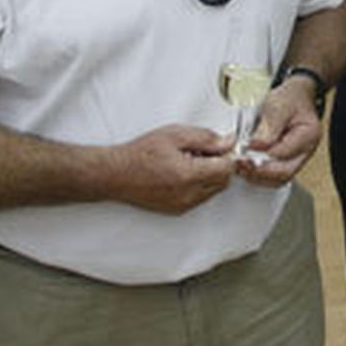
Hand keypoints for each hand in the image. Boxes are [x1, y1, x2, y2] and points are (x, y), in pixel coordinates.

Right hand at [105, 124, 235, 213]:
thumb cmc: (141, 153)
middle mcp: (188, 194)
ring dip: (210, 176)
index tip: (219, 147)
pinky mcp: (177, 210)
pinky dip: (199, 185)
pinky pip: (200, 198)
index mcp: (189, 175)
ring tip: (190, 161)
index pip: (227, 169)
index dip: (226, 155)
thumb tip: (228, 142)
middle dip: (220, 165)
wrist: (117, 174)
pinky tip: (183, 172)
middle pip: (223, 181)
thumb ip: (206, 138)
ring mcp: (183, 205)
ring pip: (213, 190)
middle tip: (202, 152)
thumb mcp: (176, 135)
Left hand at [238, 78, 322, 184]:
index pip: (283, 154)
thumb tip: (256, 145)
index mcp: (308, 135)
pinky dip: (259, 175)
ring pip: (278, 179)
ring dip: (257, 176)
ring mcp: (297, 159)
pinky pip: (274, 177)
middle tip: (240, 163)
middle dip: (259, 172)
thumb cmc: (290, 99)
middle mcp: (305, 151)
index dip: (261, 156)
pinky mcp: (286, 162)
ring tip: (241, 166)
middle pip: (284, 173)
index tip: (243, 152)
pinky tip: (247, 166)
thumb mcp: (279, 104)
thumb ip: (269, 125)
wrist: (294, 97)